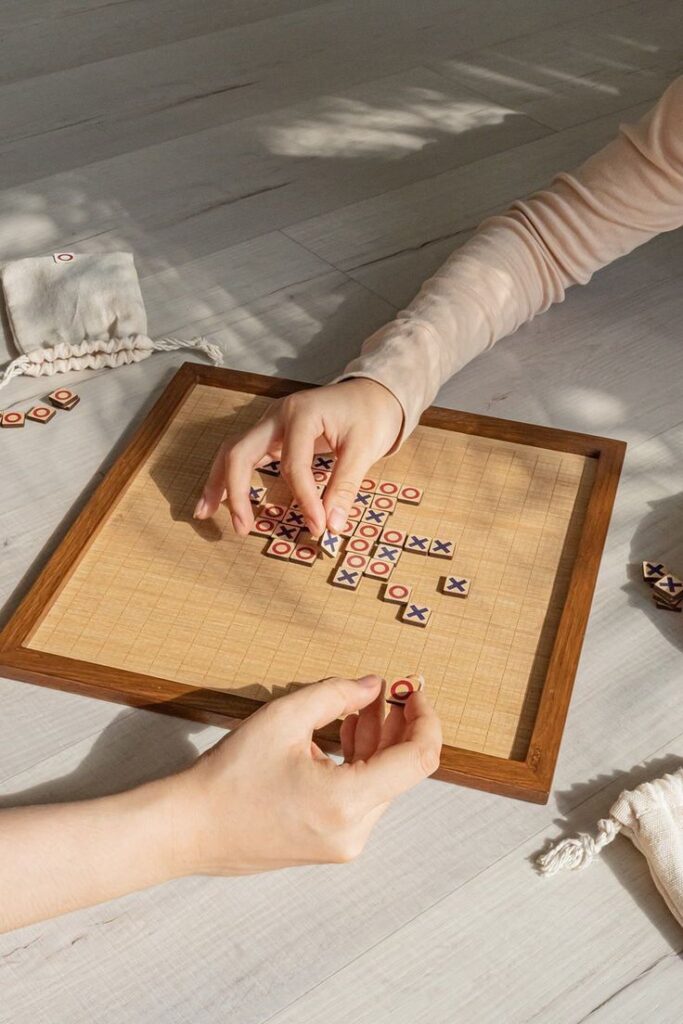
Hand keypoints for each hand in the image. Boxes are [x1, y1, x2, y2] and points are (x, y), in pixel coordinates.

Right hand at [169, 675, 441, 875]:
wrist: (190, 828)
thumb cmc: (229, 777)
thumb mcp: (284, 718)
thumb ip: (337, 695)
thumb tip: (374, 686)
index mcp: (347, 802)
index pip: (418, 759)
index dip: (426, 718)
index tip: (415, 690)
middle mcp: (353, 831)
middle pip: (400, 770)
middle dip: (396, 725)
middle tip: (385, 690)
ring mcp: (343, 844)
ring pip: (382, 784)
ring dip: (377, 743)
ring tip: (360, 707)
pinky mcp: (330, 846)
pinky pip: (361, 799)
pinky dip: (360, 765)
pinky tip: (344, 736)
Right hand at [194, 378, 403, 536]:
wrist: (373, 392)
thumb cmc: (371, 416)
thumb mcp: (366, 449)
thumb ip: (346, 487)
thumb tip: (332, 526)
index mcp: (302, 413)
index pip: (293, 465)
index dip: (304, 500)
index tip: (318, 527)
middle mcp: (277, 414)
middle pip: (241, 451)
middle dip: (236, 491)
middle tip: (242, 527)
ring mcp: (270, 423)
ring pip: (232, 451)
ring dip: (218, 483)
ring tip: (205, 514)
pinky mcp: (271, 435)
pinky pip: (242, 455)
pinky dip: (228, 477)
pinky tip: (218, 500)